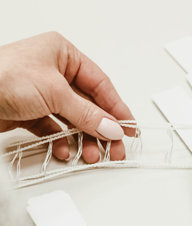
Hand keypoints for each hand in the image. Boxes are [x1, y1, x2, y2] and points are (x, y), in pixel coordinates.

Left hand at [0, 32, 134, 162]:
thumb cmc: (0, 77)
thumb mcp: (54, 93)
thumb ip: (87, 113)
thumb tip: (112, 127)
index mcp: (63, 55)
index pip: (100, 84)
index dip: (117, 108)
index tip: (129, 128)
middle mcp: (53, 72)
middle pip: (88, 105)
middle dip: (101, 129)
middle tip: (113, 148)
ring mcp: (41, 92)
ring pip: (73, 119)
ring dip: (82, 139)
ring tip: (89, 154)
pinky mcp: (29, 110)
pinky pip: (53, 128)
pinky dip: (60, 141)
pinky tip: (63, 150)